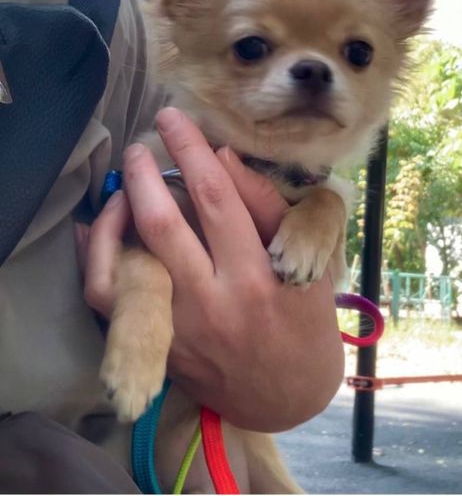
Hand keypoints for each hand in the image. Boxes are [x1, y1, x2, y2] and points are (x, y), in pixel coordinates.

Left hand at [83, 107, 343, 430]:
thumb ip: (267, 210)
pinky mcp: (160, 342)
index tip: (178, 119)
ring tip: (127, 178)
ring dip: (120, 208)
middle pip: (166, 222)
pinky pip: (112, 298)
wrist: (286, 396)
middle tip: (146, 139)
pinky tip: (105, 224)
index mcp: (259, 276)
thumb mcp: (307, 265)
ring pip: (128, 259)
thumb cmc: (305, 323)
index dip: (193, 150)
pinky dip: (99, 255)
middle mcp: (214, 301)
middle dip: (148, 170)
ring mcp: (180, 326)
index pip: (219, 198)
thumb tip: (224, 158)